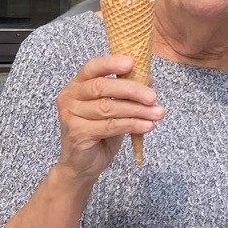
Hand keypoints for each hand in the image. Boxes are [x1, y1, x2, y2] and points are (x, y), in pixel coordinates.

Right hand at [55, 55, 163, 182]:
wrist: (82, 165)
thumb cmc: (98, 134)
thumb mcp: (114, 109)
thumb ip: (126, 93)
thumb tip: (149, 77)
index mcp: (77, 86)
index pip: (92, 68)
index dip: (111, 63)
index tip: (132, 62)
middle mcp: (70, 98)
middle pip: (101, 87)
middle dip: (131, 90)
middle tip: (152, 96)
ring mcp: (71, 116)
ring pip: (109, 108)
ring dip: (137, 110)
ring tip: (157, 113)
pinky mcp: (78, 133)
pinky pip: (110, 126)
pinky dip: (132, 125)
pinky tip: (147, 126)